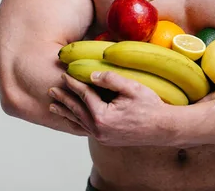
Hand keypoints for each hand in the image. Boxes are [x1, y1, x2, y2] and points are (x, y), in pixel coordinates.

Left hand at [48, 72, 173, 146]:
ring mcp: (102, 136)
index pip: (84, 95)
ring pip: (78, 122)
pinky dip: (76, 122)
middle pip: (76, 110)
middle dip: (63, 99)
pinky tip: (72, 119)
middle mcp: (99, 129)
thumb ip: (111, 79)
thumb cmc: (150, 107)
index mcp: (103, 116)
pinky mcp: (107, 139)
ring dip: (65, 112)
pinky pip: (86, 129)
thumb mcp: (132, 88)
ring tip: (53, 106)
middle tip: (51, 90)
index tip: (65, 74)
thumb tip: (91, 75)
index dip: (74, 83)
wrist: (163, 128)